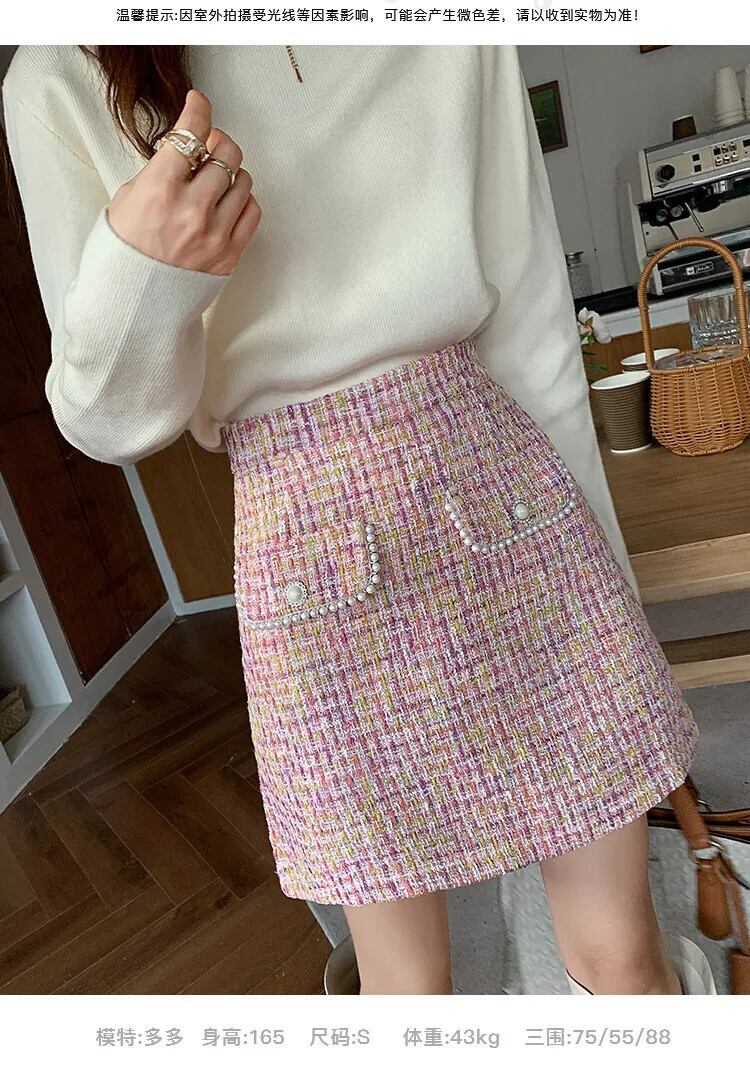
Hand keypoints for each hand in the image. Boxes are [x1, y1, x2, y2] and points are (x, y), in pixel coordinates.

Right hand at [107, 88, 260, 275]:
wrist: (135, 302)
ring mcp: (215, 234)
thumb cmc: (125, 252)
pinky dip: (243, 199)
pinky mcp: (230, 254)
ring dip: (231, 172)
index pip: (190, 133)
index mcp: (160, 190)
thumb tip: (183, 153)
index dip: (199, 110)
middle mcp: (192, 209)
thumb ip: (158, 173)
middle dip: (218, 142)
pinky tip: (228, 202)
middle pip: (226, 153)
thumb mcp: (127, 201)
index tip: (199, 104)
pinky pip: (252, 211)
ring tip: (215, 180)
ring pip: (243, 180)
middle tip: (208, 146)